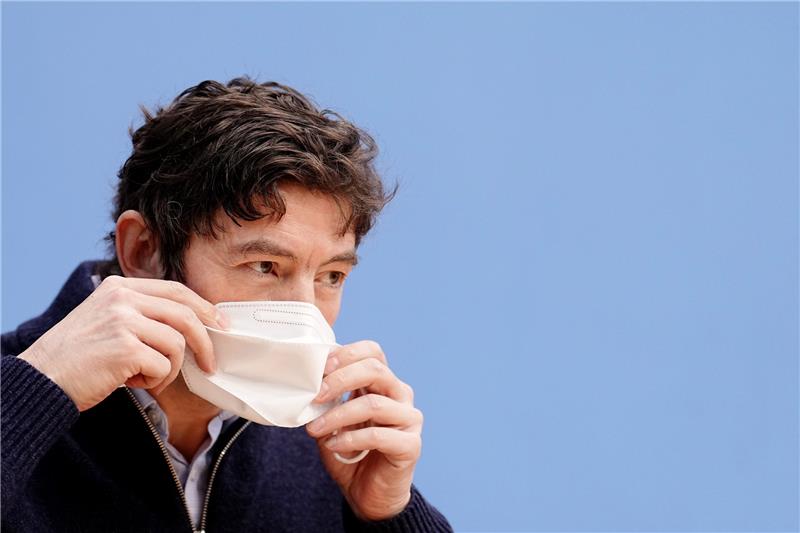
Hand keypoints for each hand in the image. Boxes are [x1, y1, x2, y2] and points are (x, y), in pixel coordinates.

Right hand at [19, 275, 225, 411]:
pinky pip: (163, 366)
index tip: (220, 324)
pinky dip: (154, 380)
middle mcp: (122, 298)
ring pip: (176, 344)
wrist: (40, 380)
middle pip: (185, 314)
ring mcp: (123, 321)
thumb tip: (192, 326)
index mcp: (120, 286)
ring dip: (168, 369)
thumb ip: (142, 315)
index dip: (204, 308)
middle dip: (205, 342)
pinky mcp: (124, 348)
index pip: (176, 290)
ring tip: (145, 377)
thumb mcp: (108, 320)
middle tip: (210, 364)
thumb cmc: (78, 357)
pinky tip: (130, 382)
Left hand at [305, 341, 422, 520]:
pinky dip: (351, 438)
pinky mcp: (410, 445)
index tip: (320, 367)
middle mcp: (400, 396)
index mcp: (383, 383)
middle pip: (375, 369)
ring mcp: (409, 419)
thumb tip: (306, 384)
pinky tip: (334, 445)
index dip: (347, 354)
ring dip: (338, 415)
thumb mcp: (334, 421)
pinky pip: (379, 435)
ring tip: (314, 429)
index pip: (372, 352)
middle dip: (340, 379)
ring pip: (374, 403)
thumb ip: (327, 401)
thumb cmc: (351, 454)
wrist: (369, 496)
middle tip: (315, 395)